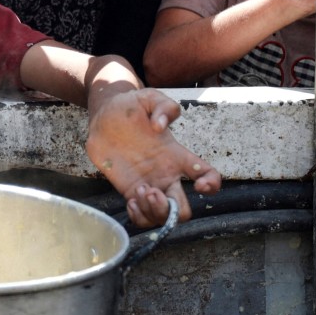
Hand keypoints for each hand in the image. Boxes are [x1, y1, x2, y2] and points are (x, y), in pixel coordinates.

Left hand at [86, 88, 220, 227]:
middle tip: (151, 191)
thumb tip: (160, 126)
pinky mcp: (129, 190)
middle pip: (183, 208)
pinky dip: (139, 216)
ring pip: (162, 216)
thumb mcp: (150, 98)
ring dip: (153, 211)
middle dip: (172, 209)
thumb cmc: (130, 106)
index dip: (211, 184)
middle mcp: (166, 174)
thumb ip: (164, 107)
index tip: (199, 185)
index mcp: (177, 155)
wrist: (104, 116)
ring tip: (139, 192)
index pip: (207, 174)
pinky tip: (131, 202)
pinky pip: (141, 216)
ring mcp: (148, 184)